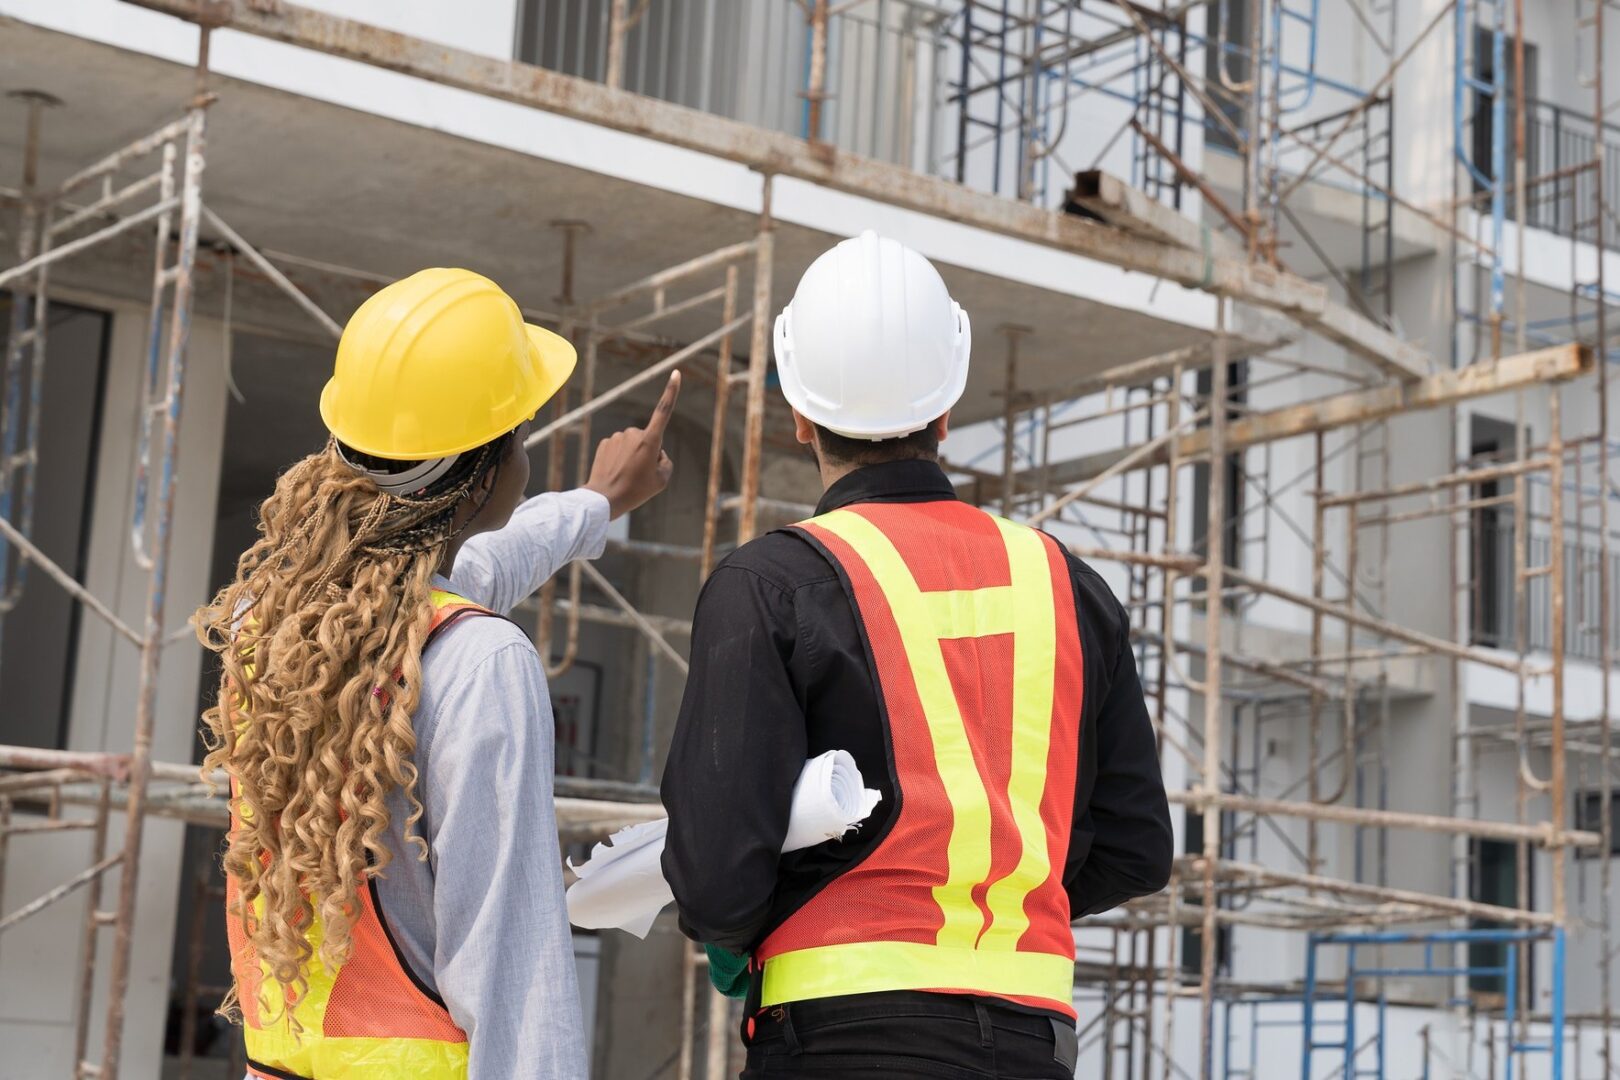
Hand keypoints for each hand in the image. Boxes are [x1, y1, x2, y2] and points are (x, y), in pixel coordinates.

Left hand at [584, 371, 679, 519]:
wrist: (603, 498)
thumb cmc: (635, 491)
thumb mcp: (662, 480)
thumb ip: (665, 462)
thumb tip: (657, 453)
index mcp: (650, 440)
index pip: (664, 410)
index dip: (672, 391)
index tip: (676, 372)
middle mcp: (634, 433)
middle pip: (649, 439)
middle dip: (648, 452)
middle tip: (640, 474)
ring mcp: (617, 437)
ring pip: (632, 444)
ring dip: (633, 456)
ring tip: (627, 476)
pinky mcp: (605, 442)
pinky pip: (618, 448)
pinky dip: (619, 458)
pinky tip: (615, 472)